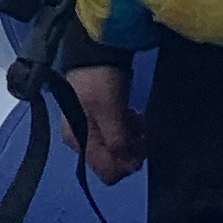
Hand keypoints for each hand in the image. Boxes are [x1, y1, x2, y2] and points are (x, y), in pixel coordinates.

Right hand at [66, 62, 143, 187]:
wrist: (94, 50)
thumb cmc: (100, 81)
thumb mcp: (109, 111)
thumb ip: (117, 141)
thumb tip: (128, 166)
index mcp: (79, 142)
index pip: (107, 172)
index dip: (128, 163)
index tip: (140, 145)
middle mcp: (81, 141)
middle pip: (113, 161)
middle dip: (131, 150)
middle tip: (142, 132)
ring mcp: (89, 130)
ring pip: (117, 148)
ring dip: (132, 139)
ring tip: (139, 120)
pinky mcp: (98, 119)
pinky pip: (117, 135)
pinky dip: (128, 129)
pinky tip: (133, 116)